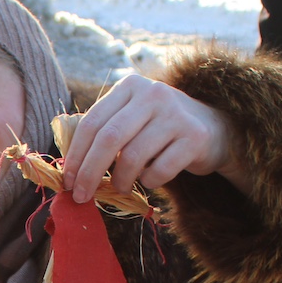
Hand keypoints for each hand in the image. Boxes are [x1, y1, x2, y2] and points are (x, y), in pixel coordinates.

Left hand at [58, 73, 249, 199]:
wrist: (214, 129)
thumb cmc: (159, 130)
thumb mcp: (131, 120)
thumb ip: (103, 134)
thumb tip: (68, 171)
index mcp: (130, 86)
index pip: (92, 122)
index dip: (76, 155)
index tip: (67, 181)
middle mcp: (153, 93)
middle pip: (109, 139)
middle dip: (90, 173)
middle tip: (81, 196)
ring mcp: (176, 113)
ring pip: (132, 157)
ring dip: (121, 180)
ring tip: (122, 185)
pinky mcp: (195, 137)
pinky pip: (159, 170)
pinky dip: (149, 182)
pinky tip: (151, 178)